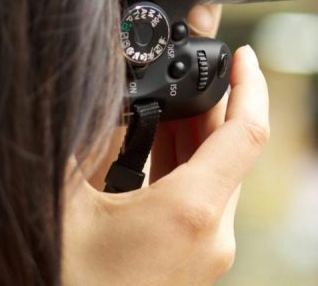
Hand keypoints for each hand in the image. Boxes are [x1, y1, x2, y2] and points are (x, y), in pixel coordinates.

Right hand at [63, 44, 268, 284]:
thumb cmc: (65, 279)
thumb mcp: (68, 201)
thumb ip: (94, 143)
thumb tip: (117, 100)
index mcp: (193, 212)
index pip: (249, 132)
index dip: (252, 85)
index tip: (244, 54)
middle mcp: (214, 235)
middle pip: (233, 151)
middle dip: (216, 104)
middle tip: (194, 67)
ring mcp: (207, 254)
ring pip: (218, 176)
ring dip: (200, 135)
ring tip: (171, 100)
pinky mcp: (193, 265)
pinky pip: (204, 201)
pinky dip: (189, 165)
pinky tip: (160, 145)